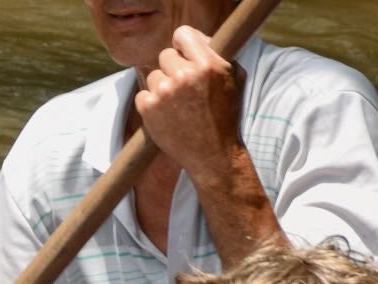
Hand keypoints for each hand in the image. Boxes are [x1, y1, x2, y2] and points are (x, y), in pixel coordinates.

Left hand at [134, 26, 246, 181]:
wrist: (214, 156)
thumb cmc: (226, 117)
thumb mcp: (234, 79)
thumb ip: (217, 54)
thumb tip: (198, 39)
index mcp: (207, 65)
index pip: (182, 34)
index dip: (183, 45)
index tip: (184, 55)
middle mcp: (185, 76)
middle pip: (165, 55)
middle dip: (173, 69)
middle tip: (185, 89)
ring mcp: (164, 92)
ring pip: (154, 75)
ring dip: (163, 88)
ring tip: (178, 107)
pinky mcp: (148, 109)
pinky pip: (143, 94)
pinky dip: (152, 104)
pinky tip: (168, 116)